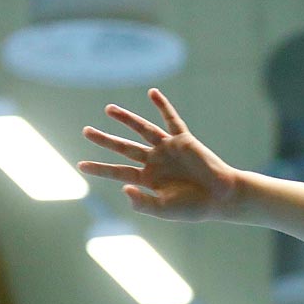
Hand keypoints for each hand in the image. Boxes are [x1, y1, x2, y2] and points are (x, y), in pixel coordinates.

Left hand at [80, 88, 240, 221]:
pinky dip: (162, 106)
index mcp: (148, 179)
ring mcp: (168, 149)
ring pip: (142, 130)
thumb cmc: (195, 207)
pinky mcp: (183, 140)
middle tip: (86, 131)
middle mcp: (155, 161)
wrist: (222, 197)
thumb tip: (123, 187)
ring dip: (126, 119)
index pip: (118, 172)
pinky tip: (152, 93)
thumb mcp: (164, 210)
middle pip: (124, 148)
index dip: (100, 169)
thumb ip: (142, 203)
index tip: (81, 165)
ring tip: (109, 109)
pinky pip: (171, 120)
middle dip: (105, 140)